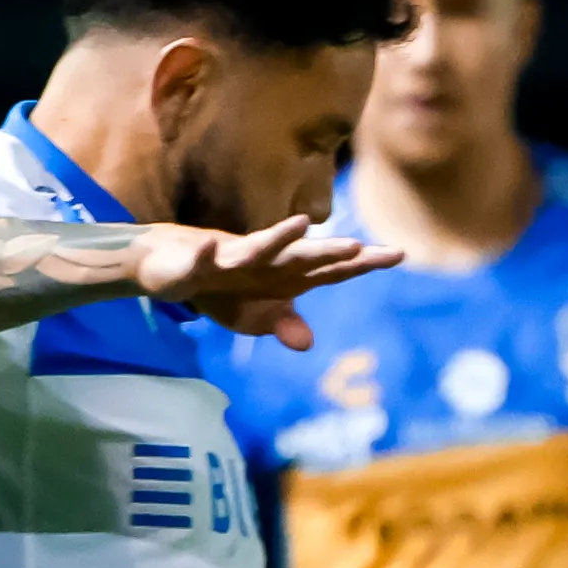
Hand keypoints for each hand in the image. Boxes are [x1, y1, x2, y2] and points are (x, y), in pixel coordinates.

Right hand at [128, 217, 401, 349]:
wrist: (169, 267)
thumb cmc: (221, 289)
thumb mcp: (255, 317)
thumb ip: (284, 324)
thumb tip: (308, 342)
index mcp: (286, 275)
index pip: (331, 270)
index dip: (362, 263)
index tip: (399, 252)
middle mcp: (266, 260)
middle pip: (304, 256)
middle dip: (330, 251)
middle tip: (361, 246)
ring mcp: (232, 258)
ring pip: (259, 246)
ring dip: (279, 237)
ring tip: (302, 224)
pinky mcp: (197, 261)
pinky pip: (202, 258)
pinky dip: (206, 252)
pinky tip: (210, 244)